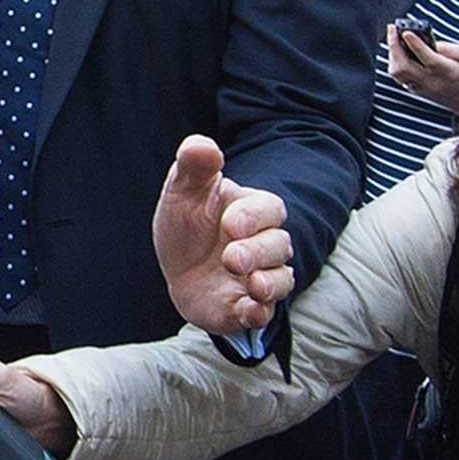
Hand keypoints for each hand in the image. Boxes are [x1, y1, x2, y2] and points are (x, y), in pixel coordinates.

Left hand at [152, 135, 293, 333]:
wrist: (177, 266)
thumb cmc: (187, 222)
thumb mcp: (182, 190)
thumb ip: (194, 165)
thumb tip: (204, 146)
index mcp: (253, 211)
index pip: (270, 209)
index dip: (253, 217)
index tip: (228, 223)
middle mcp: (264, 245)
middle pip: (279, 246)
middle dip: (258, 252)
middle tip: (231, 258)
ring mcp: (259, 278)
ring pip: (281, 280)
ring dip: (269, 283)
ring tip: (252, 284)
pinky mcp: (246, 308)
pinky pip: (264, 314)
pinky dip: (259, 313)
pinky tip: (249, 310)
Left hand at [386, 26, 458, 117]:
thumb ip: (455, 50)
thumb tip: (434, 43)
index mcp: (449, 72)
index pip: (427, 58)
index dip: (415, 44)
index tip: (406, 32)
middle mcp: (432, 82)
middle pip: (404, 66)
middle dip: (394, 46)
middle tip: (392, 29)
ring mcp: (422, 88)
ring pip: (397, 73)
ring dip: (392, 54)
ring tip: (395, 38)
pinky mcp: (418, 90)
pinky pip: (399, 77)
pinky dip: (395, 62)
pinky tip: (399, 51)